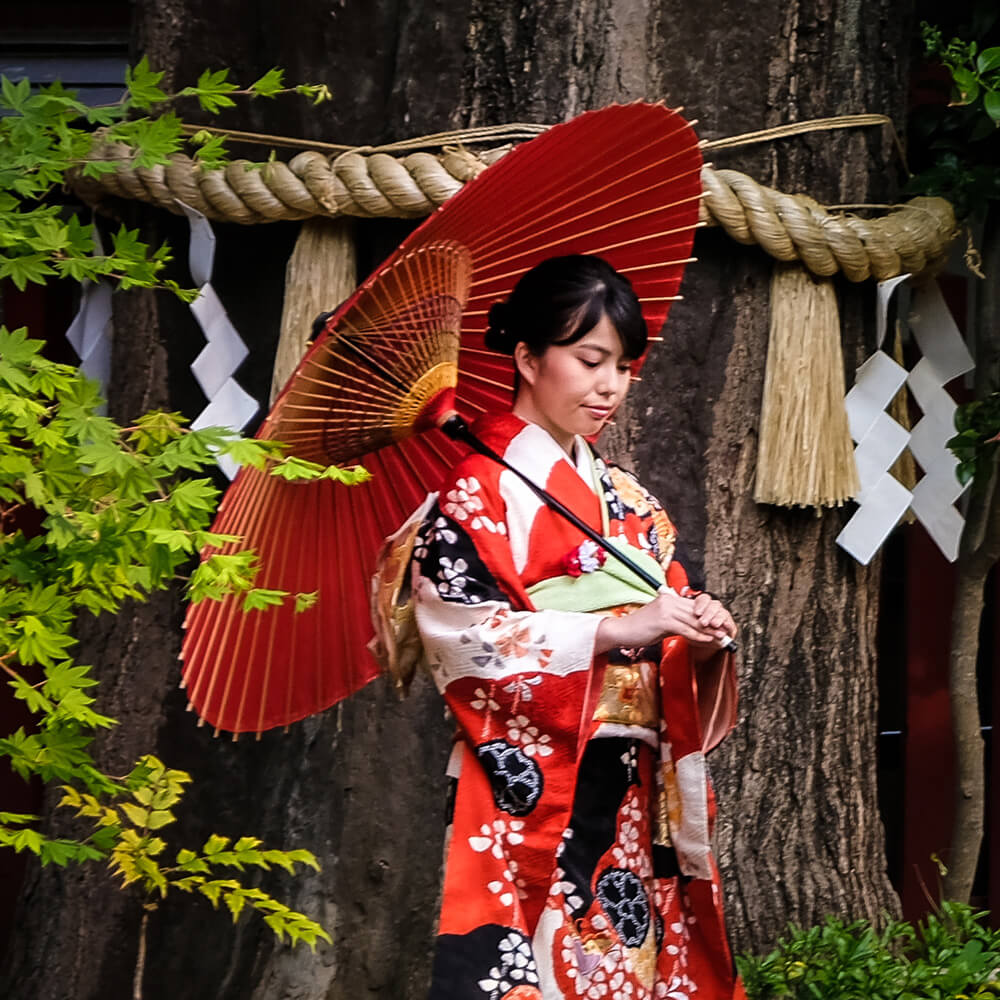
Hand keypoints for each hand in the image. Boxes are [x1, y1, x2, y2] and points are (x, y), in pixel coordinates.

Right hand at [594, 587, 734, 654]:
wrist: (621, 631)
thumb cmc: (639, 629)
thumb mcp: (661, 623)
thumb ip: (676, 622)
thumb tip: (693, 628)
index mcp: (668, 599)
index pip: (693, 607)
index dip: (708, 617)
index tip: (719, 626)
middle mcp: (668, 601)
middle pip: (696, 613)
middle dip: (713, 624)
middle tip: (725, 633)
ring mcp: (665, 609)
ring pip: (693, 621)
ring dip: (709, 631)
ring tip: (721, 638)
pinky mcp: (663, 620)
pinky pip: (686, 629)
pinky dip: (698, 636)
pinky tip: (707, 640)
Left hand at [680, 587, 736, 658]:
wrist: (705, 646)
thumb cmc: (693, 634)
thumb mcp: (685, 626)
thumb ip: (682, 620)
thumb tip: (670, 613)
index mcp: (702, 606)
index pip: (703, 599)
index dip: (700, 605)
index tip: (696, 612)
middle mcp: (713, 609)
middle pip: (712, 604)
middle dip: (708, 612)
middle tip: (703, 621)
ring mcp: (722, 615)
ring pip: (721, 611)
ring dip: (716, 617)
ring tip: (713, 624)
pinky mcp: (729, 625)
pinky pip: (729, 622)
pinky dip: (726, 623)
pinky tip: (722, 626)